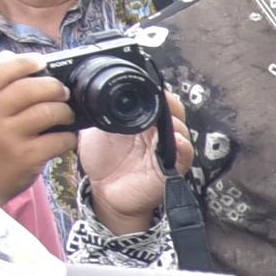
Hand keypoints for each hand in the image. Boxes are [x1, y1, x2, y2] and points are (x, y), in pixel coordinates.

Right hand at [0, 49, 79, 202]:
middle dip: (53, 87)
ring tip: (66, 114)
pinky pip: (58, 139)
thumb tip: (9, 55)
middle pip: (28, 89)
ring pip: (47, 111)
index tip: (41, 62)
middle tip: (62, 92)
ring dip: (64, 111)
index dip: (23, 63)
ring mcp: (6, 138)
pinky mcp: (25, 157)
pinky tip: (66, 137)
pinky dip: (69, 136)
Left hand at [74, 98, 184, 230]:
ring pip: (182, 131)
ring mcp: (166, 150)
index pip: (157, 101)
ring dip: (176, 124)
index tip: (148, 85)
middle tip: (160, 99)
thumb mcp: (94, 130)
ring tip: (167, 120)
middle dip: (170, 104)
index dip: (157, 93)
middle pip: (174, 112)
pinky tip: (175, 141)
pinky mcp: (172, 168)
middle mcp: (157, 133)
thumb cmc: (103, 160)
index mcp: (142, 121)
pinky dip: (183, 148)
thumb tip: (90, 93)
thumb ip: (99, 113)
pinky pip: (184, 156)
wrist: (104, 190)